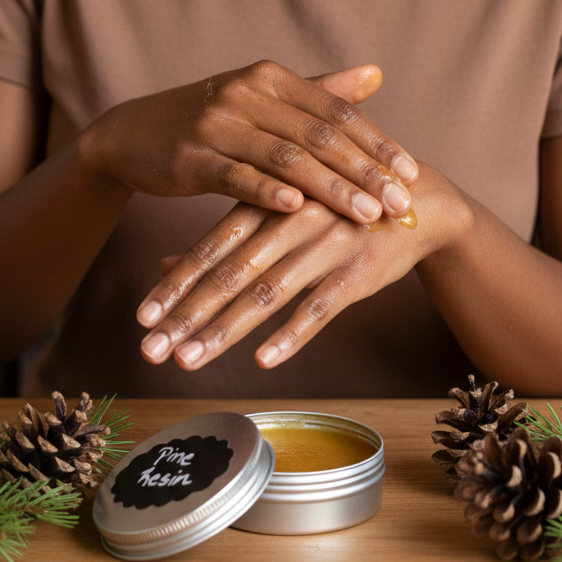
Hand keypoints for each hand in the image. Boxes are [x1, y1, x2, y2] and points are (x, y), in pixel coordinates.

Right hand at [80, 60, 417, 222]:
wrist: (130, 134)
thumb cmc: (207, 120)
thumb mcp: (261, 98)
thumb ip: (319, 91)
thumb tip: (376, 75)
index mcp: (269, 77)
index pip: (336, 110)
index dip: (376, 142)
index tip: (411, 173)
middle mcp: (246, 93)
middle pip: (318, 134)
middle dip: (364, 170)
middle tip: (401, 201)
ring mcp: (216, 124)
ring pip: (285, 158)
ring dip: (330, 188)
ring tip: (367, 213)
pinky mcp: (190, 157)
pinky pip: (236, 177)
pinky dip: (268, 192)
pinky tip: (299, 209)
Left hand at [136, 165, 464, 369]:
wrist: (419, 202)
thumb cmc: (335, 207)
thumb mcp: (280, 211)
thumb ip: (226, 237)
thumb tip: (166, 265)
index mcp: (269, 201)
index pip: (211, 246)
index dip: (176, 283)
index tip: (142, 317)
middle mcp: (292, 219)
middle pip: (231, 272)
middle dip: (187, 314)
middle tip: (150, 349)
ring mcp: (326, 245)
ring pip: (267, 292)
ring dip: (224, 329)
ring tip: (188, 360)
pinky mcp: (359, 272)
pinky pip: (320, 307)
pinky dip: (290, 334)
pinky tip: (262, 361)